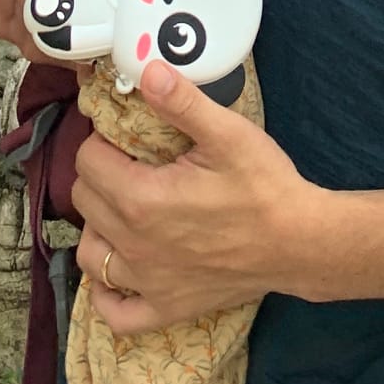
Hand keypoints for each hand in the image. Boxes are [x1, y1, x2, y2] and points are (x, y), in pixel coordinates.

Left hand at [74, 62, 325, 332]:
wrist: (298, 241)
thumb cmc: (264, 185)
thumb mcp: (227, 133)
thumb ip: (182, 102)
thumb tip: (148, 70)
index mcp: (141, 198)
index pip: (87, 161)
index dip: (102, 141)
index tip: (126, 136)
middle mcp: (134, 245)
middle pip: (84, 202)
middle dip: (100, 175)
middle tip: (131, 163)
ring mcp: (147, 283)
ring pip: (90, 254)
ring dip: (99, 227)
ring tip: (126, 208)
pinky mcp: (165, 309)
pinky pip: (115, 313)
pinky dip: (106, 294)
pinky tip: (118, 271)